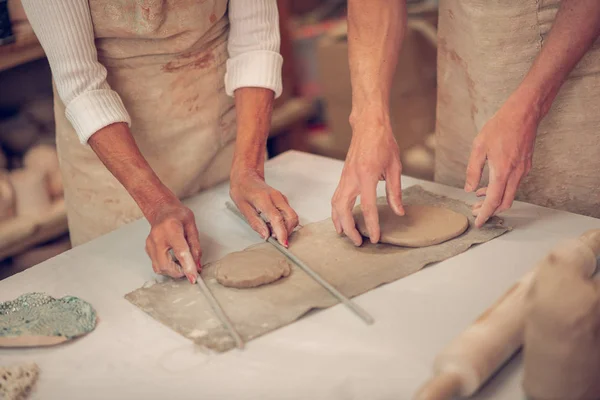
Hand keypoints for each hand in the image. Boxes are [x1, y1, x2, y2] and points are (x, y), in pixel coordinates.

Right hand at [144, 198, 201, 283]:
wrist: (162, 210)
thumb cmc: (178, 215)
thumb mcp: (192, 226)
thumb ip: (195, 245)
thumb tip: (197, 264)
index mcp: (171, 228)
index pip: (180, 251)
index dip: (187, 266)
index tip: (193, 277)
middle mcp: (157, 237)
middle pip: (165, 264)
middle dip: (179, 272)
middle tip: (189, 269)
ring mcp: (150, 244)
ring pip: (159, 268)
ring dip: (173, 271)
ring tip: (182, 264)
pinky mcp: (148, 249)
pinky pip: (157, 265)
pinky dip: (167, 267)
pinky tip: (174, 260)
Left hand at [230, 168, 298, 245]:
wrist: (246, 176)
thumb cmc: (242, 190)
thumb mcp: (243, 208)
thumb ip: (255, 223)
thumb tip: (266, 236)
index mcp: (264, 199)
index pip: (277, 218)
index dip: (282, 232)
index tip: (283, 244)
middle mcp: (277, 197)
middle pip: (291, 217)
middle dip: (287, 232)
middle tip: (276, 239)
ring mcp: (282, 198)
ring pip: (292, 216)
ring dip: (286, 227)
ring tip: (272, 231)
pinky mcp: (283, 200)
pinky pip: (289, 214)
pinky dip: (285, 223)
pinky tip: (274, 225)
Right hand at [331, 114, 403, 245]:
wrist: (369, 126)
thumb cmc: (383, 142)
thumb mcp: (395, 167)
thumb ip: (395, 191)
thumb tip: (398, 211)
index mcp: (367, 176)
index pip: (367, 207)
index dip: (372, 225)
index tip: (375, 238)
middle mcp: (352, 178)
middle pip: (344, 210)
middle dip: (349, 229)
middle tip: (359, 242)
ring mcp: (345, 177)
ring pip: (335, 204)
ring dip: (339, 222)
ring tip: (345, 234)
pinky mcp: (343, 176)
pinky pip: (335, 197)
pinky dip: (337, 211)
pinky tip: (341, 218)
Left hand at [465, 94, 537, 226]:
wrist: (524, 114)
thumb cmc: (500, 127)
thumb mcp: (479, 147)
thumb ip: (473, 170)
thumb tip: (469, 189)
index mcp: (502, 171)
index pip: (493, 201)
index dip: (485, 214)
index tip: (478, 222)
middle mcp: (515, 174)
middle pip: (504, 203)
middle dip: (489, 210)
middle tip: (475, 211)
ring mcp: (523, 171)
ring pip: (510, 195)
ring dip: (494, 200)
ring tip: (478, 199)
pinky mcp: (526, 166)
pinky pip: (514, 185)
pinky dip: (501, 190)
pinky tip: (489, 185)